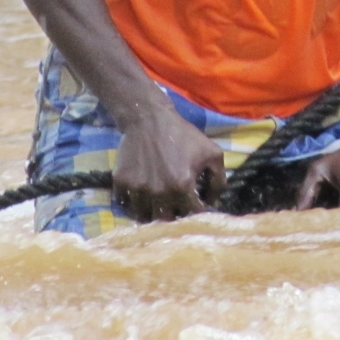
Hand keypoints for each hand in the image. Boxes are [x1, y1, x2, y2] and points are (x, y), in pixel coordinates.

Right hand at [113, 106, 226, 221]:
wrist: (148, 117)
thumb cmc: (182, 134)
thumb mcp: (212, 152)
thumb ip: (218, 181)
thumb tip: (212, 204)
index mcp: (182, 186)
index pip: (192, 215)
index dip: (196, 213)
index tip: (193, 207)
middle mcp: (159, 192)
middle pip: (166, 221)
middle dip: (172, 216)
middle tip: (174, 208)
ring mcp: (137, 188)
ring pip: (143, 217)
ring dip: (150, 213)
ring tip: (155, 205)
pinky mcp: (121, 181)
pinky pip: (124, 204)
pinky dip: (131, 203)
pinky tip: (139, 194)